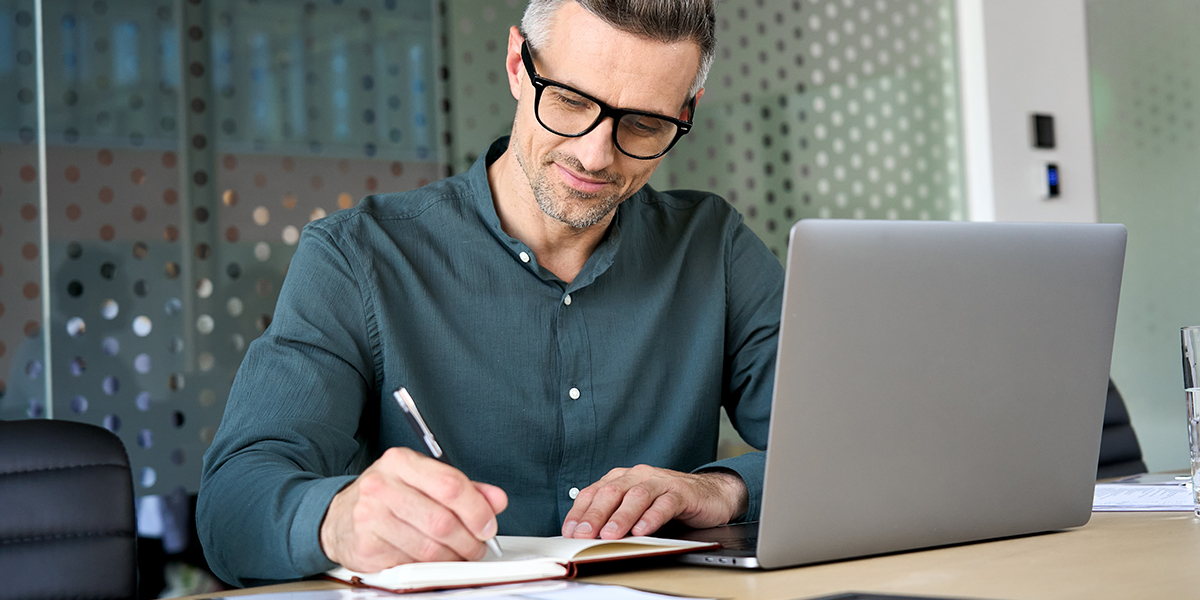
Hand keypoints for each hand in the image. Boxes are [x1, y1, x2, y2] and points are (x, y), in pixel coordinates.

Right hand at [319, 446, 507, 571]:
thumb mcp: (423, 481)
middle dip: (469, 540)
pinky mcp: (365, 546)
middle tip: (477, 547)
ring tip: (458, 555)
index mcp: (401, 461)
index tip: (488, 524)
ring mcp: (370, 517)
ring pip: (429, 547)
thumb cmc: (387, 497)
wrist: (338, 517)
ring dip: (453, 558)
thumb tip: (496, 499)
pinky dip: (429, 567)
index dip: (477, 510)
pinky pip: (411, 563)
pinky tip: (431, 560)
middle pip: (442, 521)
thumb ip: (464, 488)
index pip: (451, 485)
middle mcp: (382, 485)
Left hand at [561, 465, 747, 539]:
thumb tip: (587, 537)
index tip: (569, 531)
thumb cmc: (668, 502)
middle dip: (595, 515)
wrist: (710, 494)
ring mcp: (660, 482)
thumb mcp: (636, 508)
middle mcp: (639, 475)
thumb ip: (614, 517)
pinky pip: (665, 503)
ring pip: (637, 496)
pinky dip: (652, 517)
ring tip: (610, 535)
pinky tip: (643, 530)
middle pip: (612, 493)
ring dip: (621, 517)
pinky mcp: (682, 492)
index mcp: (622, 478)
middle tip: (584, 535)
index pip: (593, 492)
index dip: (579, 512)